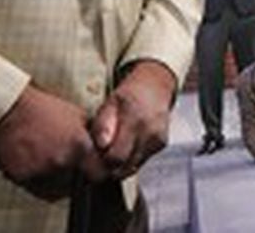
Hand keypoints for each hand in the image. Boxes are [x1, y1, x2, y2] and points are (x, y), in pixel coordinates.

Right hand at [0, 85, 107, 200]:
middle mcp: (62, 162)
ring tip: (48, 158)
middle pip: (78, 183)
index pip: (100, 174)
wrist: (8, 111)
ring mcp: (41, 173)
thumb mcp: (77, 116)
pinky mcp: (23, 179)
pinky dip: (39, 180)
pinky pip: (37, 188)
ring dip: (57, 180)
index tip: (95, 169)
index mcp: (79, 147)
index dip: (99, 172)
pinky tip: (36, 162)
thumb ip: (92, 136)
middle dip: (77, 175)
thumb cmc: (42, 110)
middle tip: (67, 160)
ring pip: (58, 189)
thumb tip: (104, 149)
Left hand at [90, 61, 176, 178]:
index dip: (101, 163)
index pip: (116, 156)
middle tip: (98, 160)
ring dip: (120, 166)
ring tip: (110, 153)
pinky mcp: (162, 144)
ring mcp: (158, 139)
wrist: (154, 87)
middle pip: (125, 166)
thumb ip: (103, 124)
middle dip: (109, 168)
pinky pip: (141, 161)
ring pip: (133, 167)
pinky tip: (125, 148)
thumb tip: (101, 145)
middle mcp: (149, 131)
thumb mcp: (109, 104)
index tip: (92, 159)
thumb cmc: (126, 96)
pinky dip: (131, 159)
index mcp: (133, 119)